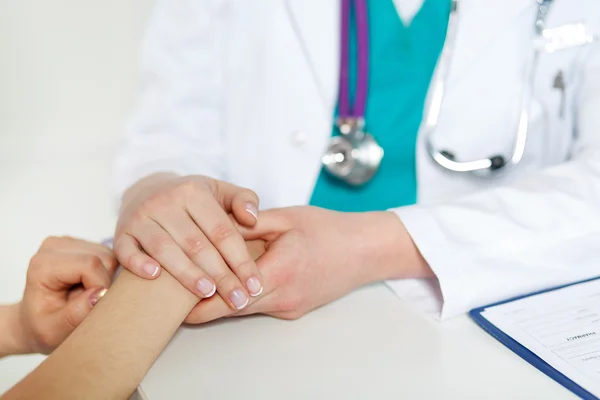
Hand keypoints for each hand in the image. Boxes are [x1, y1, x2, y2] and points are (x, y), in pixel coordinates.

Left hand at [14, 237, 117, 353]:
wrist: (35, 319)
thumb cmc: (43, 326)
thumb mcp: (55, 330)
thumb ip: (75, 314)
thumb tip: (99, 294)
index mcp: (43, 265)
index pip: (90, 264)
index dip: (101, 285)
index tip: (93, 305)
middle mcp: (54, 246)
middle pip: (102, 257)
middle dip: (105, 282)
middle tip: (90, 301)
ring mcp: (67, 242)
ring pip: (109, 255)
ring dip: (106, 277)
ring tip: (88, 293)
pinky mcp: (80, 244)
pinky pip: (108, 255)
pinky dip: (106, 272)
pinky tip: (89, 284)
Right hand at [115, 173, 263, 310]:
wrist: (148, 191)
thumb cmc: (193, 200)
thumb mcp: (221, 191)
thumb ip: (244, 200)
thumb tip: (252, 219)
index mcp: (194, 192)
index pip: (222, 232)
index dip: (241, 261)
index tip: (255, 285)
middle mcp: (165, 202)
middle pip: (197, 245)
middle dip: (221, 276)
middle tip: (238, 300)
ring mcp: (141, 217)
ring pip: (164, 249)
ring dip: (187, 274)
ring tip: (207, 293)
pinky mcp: (121, 233)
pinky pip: (126, 250)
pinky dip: (138, 263)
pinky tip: (154, 277)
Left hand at [184, 206, 431, 322]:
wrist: (366, 251)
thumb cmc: (329, 230)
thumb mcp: (288, 217)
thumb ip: (250, 224)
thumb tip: (216, 225)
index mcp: (280, 270)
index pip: (229, 294)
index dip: (200, 299)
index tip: (174, 295)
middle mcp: (284, 296)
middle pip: (233, 309)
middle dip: (203, 306)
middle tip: (175, 298)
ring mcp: (290, 307)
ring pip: (247, 309)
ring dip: (224, 301)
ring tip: (199, 287)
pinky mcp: (295, 309)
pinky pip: (263, 306)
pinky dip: (245, 297)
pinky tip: (235, 282)